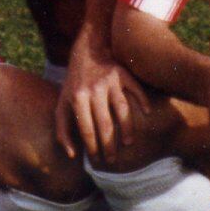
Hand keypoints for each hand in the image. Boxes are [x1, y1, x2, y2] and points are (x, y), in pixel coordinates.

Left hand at [56, 46, 149, 161]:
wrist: (87, 51)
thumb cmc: (74, 85)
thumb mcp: (62, 105)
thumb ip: (62, 130)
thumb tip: (72, 155)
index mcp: (77, 97)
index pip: (86, 129)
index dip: (92, 147)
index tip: (98, 159)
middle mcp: (93, 89)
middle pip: (104, 123)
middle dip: (109, 144)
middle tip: (113, 158)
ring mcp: (110, 81)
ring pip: (122, 108)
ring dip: (127, 128)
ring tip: (129, 142)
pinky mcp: (123, 73)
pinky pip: (136, 90)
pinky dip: (143, 101)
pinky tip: (147, 113)